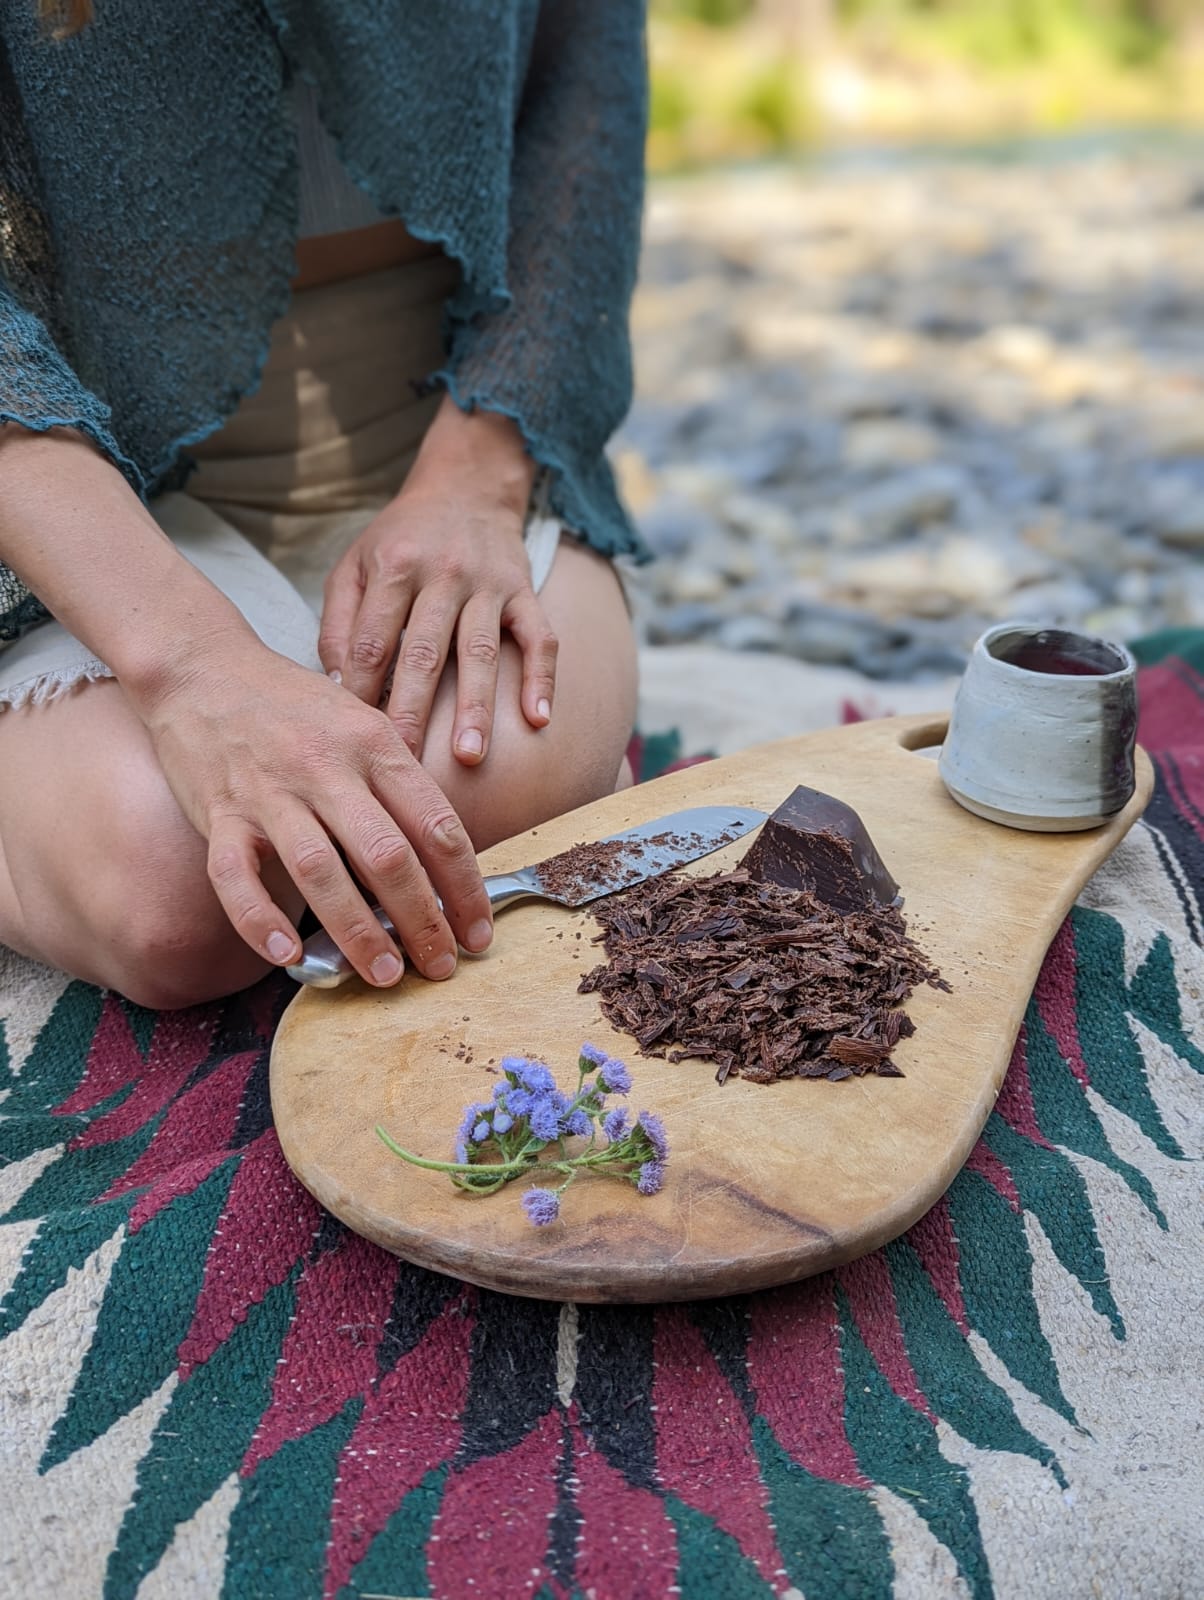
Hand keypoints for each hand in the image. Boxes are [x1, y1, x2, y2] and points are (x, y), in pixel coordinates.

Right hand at [132, 629, 494, 985]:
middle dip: (422, 920)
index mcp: (374, 743)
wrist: (200, 666)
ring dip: (356, 931)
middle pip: (387, 855)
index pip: (436, 824)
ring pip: (319, 870)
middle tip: (442, 966)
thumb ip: (398, 780)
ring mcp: (269, 790)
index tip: (479, 932)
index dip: (465, 887)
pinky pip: (235, 875)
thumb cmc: (292, 704)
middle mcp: (326, 766)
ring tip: (384, 976)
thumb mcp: (362, 723)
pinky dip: (259, 920)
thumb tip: (446, 853)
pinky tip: (288, 956)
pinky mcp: (218, 811)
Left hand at [318, 399, 558, 764]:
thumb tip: (338, 686)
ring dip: (477, 707)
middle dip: (415, 711)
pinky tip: (538, 720)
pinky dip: (542, 678)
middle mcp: (443, 573)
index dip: (363, 690)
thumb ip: (340, 623)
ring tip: (471, 757)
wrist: (466, 487)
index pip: (375, 640)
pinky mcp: (524, 590)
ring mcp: (488, 583)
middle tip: (408, 765)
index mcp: (394, 566)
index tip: (358, 738)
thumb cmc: (400, 539)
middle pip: (425, 652)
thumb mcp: (354, 565)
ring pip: (482, 651)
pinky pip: (539, 636)